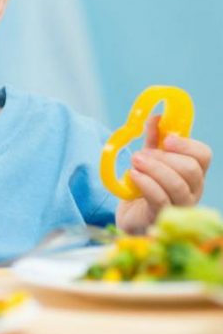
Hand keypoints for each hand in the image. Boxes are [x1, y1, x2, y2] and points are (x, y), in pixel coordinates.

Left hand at [117, 114, 212, 233]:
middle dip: (164, 158)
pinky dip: (146, 184)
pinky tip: (133, 176)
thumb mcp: (149, 158)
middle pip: (192, 170)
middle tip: (140, 155)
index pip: (203, 155)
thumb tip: (156, 116)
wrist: (131, 216)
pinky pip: (161, 200)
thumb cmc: (145, 186)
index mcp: (193, 172)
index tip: (167, 139)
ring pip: (178, 185)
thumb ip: (154, 139)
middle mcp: (192, 189)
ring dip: (154, 169)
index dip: (186, 144)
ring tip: (134, 162)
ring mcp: (180, 205)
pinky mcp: (162, 217)